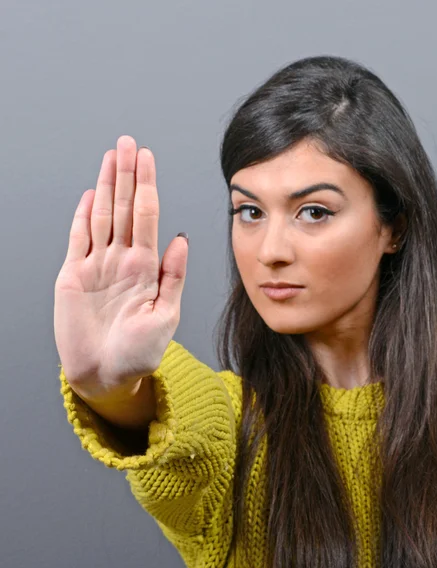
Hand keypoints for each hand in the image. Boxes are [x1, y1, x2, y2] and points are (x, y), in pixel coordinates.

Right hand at [54, 135, 188, 398]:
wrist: (108, 374)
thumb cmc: (140, 351)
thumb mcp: (165, 315)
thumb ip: (173, 276)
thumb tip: (182, 238)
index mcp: (146, 266)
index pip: (147, 216)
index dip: (146, 185)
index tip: (148, 158)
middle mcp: (122, 260)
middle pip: (124, 208)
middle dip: (126, 174)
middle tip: (128, 143)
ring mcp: (97, 266)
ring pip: (102, 216)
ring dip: (106, 186)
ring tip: (111, 157)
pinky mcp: (73, 277)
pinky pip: (78, 240)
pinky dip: (82, 217)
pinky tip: (90, 196)